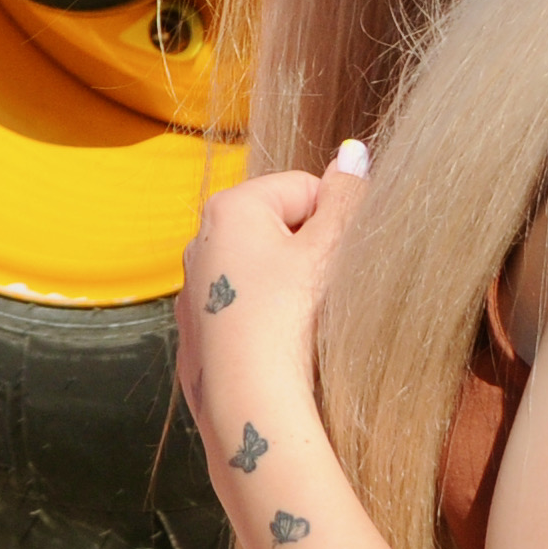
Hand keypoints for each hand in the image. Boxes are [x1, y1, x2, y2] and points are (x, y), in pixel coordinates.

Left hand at [174, 140, 370, 446]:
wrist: (248, 398)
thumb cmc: (292, 313)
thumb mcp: (329, 249)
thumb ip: (347, 197)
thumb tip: (353, 150)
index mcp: (229, 207)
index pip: (303, 188)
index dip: (335, 220)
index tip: (341, 257)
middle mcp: (200, 240)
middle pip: (280, 227)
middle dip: (310, 251)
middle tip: (326, 290)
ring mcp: (194, 287)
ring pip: (262, 270)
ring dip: (291, 286)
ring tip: (304, 320)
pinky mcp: (196, 330)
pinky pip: (245, 308)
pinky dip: (266, 318)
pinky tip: (280, 344)